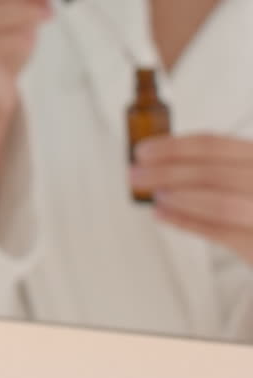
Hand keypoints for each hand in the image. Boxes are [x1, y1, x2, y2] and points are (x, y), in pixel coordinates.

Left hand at [132, 134, 252, 263]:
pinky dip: (185, 221)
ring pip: (219, 204)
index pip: (212, 144)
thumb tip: (155, 162)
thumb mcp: (238, 172)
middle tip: (135, 175)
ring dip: (179, 198)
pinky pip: (219, 233)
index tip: (142, 152)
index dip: (172, 147)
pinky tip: (162, 214)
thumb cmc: (249, 199)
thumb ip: (208, 166)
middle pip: (210, 173)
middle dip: (165, 173)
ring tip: (155, 196)